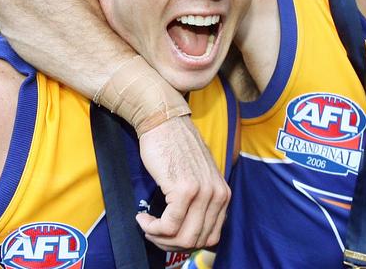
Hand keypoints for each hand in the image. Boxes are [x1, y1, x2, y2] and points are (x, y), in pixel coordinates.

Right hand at [136, 116, 230, 251]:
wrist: (164, 122)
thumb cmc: (175, 147)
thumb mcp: (199, 176)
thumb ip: (201, 201)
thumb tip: (189, 231)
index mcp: (223, 194)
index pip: (210, 237)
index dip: (185, 243)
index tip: (167, 236)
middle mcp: (218, 195)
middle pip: (195, 241)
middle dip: (170, 244)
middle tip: (152, 233)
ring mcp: (203, 193)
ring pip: (182, 237)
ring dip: (159, 238)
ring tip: (147, 226)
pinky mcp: (184, 190)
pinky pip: (168, 225)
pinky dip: (152, 228)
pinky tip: (142, 218)